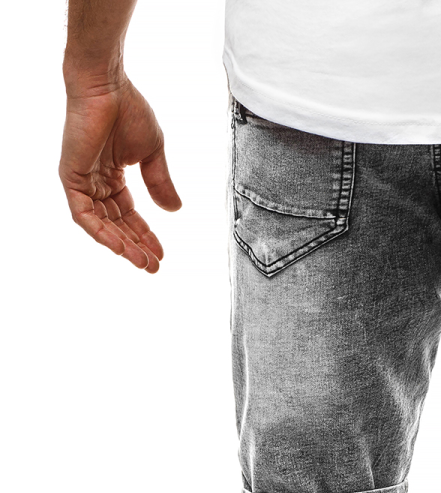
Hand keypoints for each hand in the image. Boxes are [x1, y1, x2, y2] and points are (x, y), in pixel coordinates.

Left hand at [59, 78, 181, 272]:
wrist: (107, 85)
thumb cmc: (128, 109)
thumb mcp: (152, 154)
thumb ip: (160, 183)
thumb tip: (175, 211)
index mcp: (112, 175)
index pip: (128, 214)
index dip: (145, 234)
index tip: (161, 253)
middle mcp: (95, 181)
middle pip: (115, 224)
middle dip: (135, 246)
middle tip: (153, 266)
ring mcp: (82, 180)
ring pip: (100, 225)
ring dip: (121, 245)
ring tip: (142, 262)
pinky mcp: (72, 177)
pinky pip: (83, 215)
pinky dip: (100, 233)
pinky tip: (120, 247)